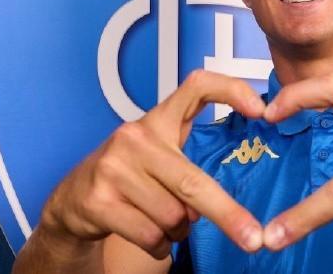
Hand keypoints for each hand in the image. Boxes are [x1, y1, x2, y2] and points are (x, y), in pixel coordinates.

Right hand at [40, 70, 265, 258]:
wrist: (72, 199)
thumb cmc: (129, 174)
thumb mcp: (159, 155)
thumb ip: (190, 164)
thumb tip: (222, 201)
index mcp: (157, 120)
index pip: (196, 86)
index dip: (229, 90)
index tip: (261, 109)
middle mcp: (135, 137)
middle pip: (193, 183)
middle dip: (227, 215)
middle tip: (252, 238)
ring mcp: (114, 168)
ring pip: (173, 216)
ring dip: (178, 230)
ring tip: (165, 221)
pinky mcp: (99, 200)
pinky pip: (151, 235)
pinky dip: (160, 245)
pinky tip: (151, 236)